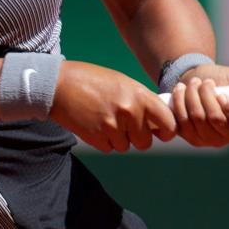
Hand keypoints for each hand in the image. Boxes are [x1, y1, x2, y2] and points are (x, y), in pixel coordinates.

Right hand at [50, 61, 177, 152]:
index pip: (168, 123)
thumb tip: (159, 121)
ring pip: (126, 147)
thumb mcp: (123, 84)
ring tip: (106, 118)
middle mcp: (129, 112)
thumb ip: (142, 101)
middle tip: (127, 125)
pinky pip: (109, 148)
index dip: (167, 131)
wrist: (60, 85)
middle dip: (138, 137)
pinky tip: (96, 123)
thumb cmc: (93, 80)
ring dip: (119, 138)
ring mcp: (112, 127)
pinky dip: (105, 140)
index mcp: (140, 96)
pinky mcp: (97, 138)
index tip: (162, 132)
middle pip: (145, 142)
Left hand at [169, 65, 228, 147]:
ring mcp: (209, 140)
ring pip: (196, 119)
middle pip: (215, 120)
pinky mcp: (190, 138)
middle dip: (207, 96)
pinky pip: (181, 122)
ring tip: (193, 83)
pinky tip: (181, 90)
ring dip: (191, 96)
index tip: (223, 95)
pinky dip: (179, 103)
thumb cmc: (225, 80)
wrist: (198, 81)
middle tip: (204, 82)